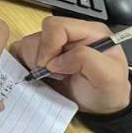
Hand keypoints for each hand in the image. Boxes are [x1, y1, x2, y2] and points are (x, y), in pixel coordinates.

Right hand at [10, 16, 131, 114]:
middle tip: (56, 76)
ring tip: (51, 78)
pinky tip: (40, 78)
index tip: (53, 68)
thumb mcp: (109, 76)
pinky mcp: (43, 58)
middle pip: (39, 34)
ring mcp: (55, 46)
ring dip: (33, 64)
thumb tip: (56, 60)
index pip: (56, 26)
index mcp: (88, 31)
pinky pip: (22, 55)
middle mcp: (69, 35)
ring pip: (28, 44)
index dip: (49, 46)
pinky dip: (25, 67)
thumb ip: (85, 60)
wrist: (104, 106)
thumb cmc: (109, 90)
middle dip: (41, 58)